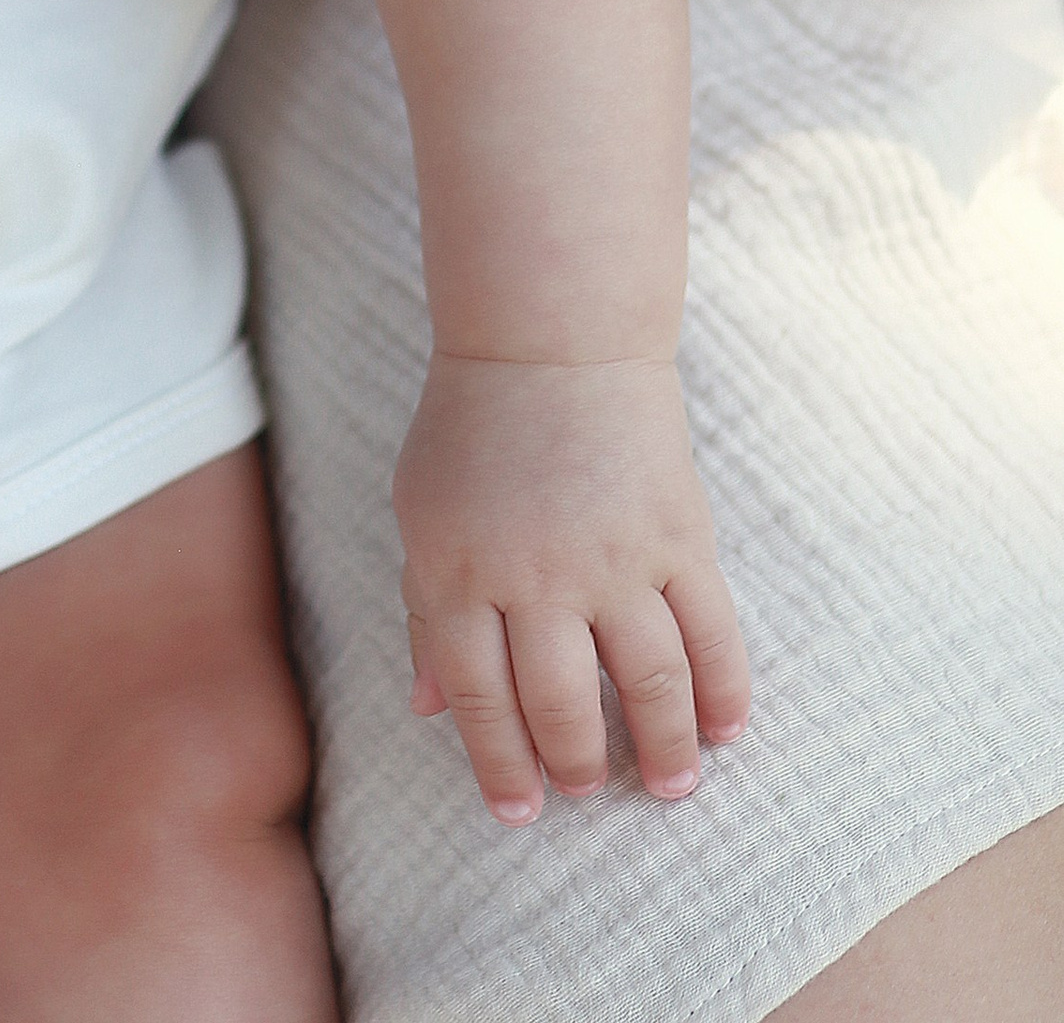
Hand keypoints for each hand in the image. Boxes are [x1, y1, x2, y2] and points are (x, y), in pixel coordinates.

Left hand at [394, 353, 749, 820]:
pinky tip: (725, 728)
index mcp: (459, 569)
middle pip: (561, 706)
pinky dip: (724, 692)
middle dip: (576, 765)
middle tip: (587, 791)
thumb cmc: (473, 428)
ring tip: (670, 782)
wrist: (550, 338)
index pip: (479, 699)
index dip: (499, 765)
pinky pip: (712, 635)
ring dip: (662, 748)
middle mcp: (536, 575)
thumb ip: (426, 610)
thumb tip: (427, 708)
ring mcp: (614, 558)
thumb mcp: (423, 512)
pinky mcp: (679, 536)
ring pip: (647, 686)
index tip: (519, 811)